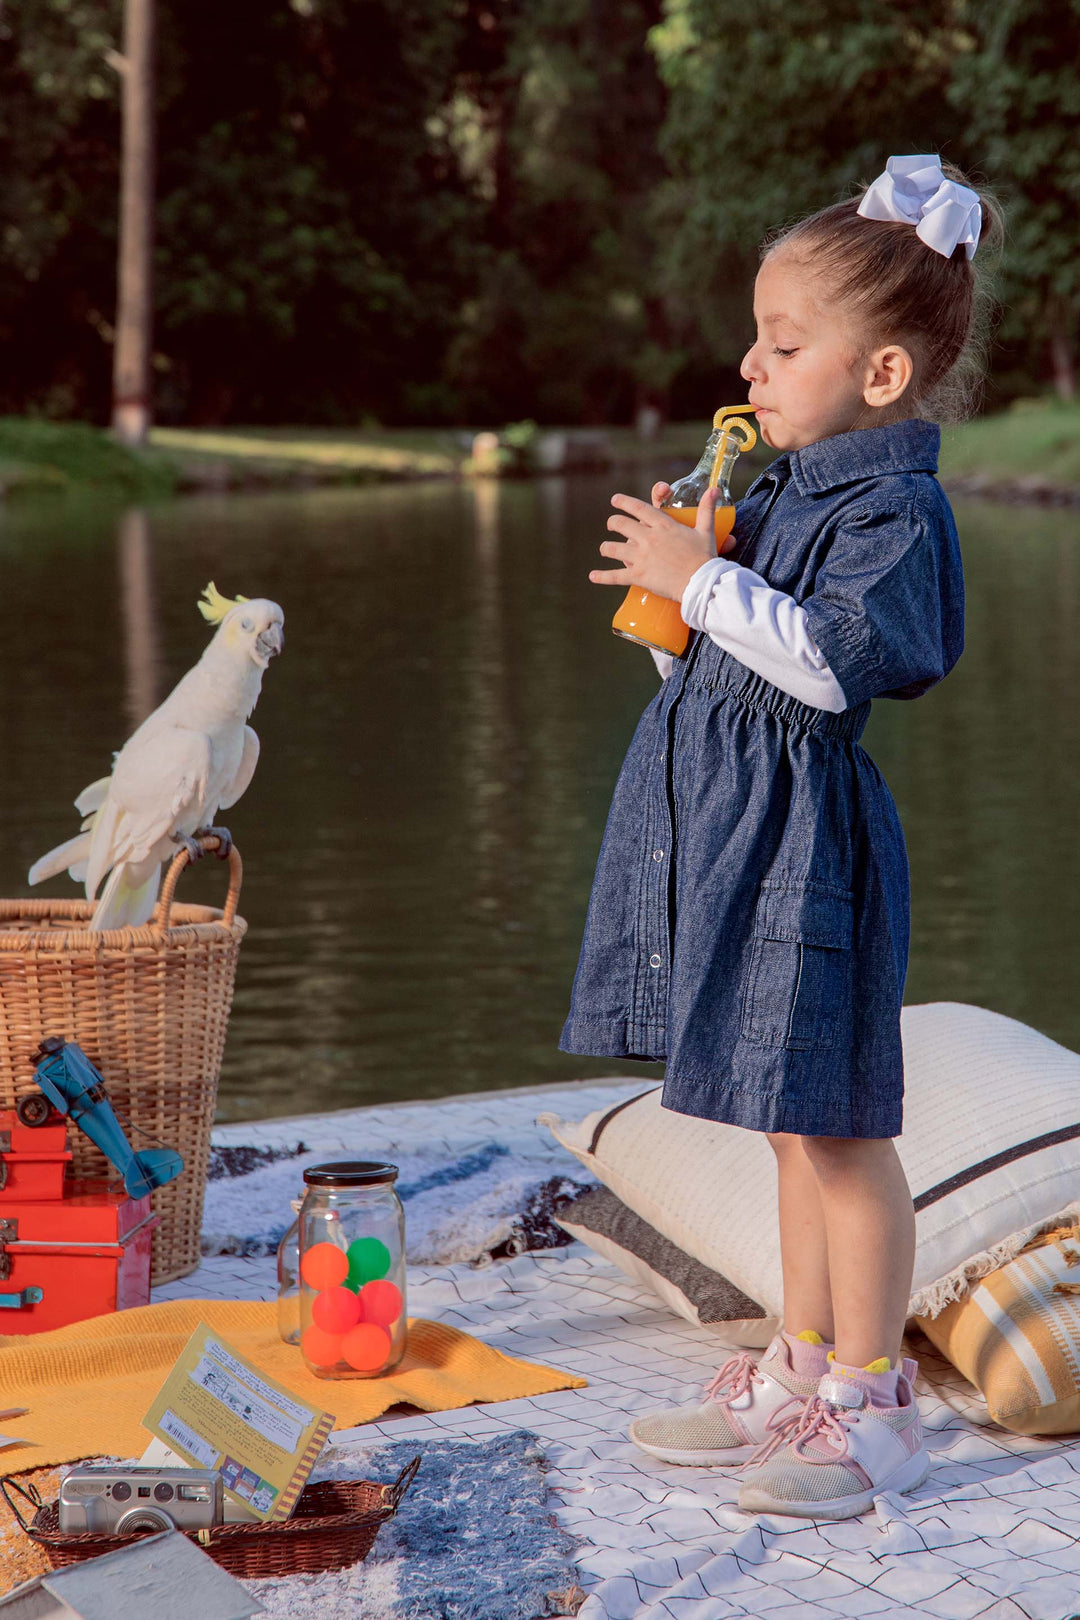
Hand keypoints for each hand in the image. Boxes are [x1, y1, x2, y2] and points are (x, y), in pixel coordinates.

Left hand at [589, 483, 731, 601]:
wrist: (701, 582)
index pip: (638, 508)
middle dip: (613, 523)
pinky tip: (592, 576)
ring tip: (605, 548)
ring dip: (607, 547)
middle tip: (612, 525)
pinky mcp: (638, 576)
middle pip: (620, 525)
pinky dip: (602, 577)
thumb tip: (714, 490)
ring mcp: (641, 557)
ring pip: (613, 548)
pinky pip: (615, 576)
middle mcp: (648, 538)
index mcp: (663, 525)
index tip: (615, 500)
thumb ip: (706, 509)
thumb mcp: (705, 530)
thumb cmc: (705, 557)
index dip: (624, 502)